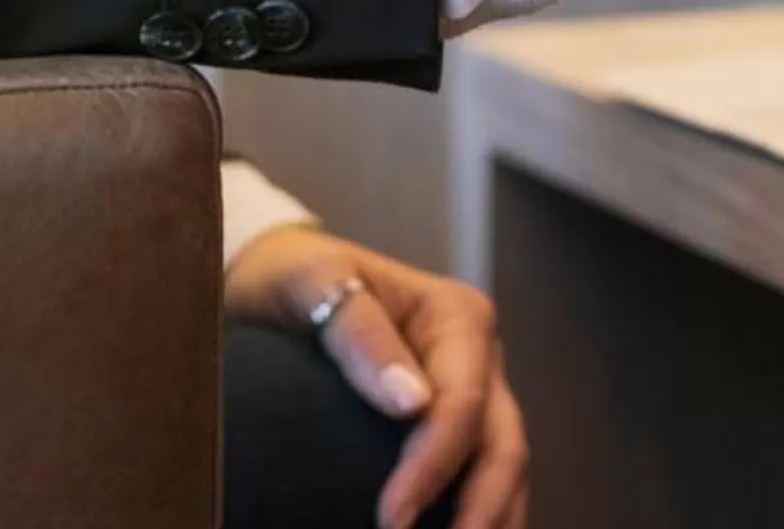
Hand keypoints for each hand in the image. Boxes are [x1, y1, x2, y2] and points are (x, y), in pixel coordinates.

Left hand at [224, 226, 528, 528]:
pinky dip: (481, 512)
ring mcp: (475, 394)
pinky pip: (482, 476)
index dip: (433, 466)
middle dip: (481, 510)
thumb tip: (412, 404)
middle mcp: (479, 358)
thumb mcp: (316, 283)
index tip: (392, 520)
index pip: (461, 404)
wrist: (277, 279)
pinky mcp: (457, 428)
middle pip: (502, 445)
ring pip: (506, 468)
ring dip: (493, 518)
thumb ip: (362, 336)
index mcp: (458, 316)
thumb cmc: (296, 277)